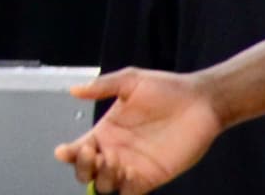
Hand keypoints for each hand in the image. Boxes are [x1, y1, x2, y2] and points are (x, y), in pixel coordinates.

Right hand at [55, 69, 224, 194]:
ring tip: (113, 160)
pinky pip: (130, 192)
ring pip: (105, 186)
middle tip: (93, 153)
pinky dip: (124, 188)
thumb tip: (74, 90)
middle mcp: (115, 152)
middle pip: (86, 173)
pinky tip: (128, 172)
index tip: (64, 151)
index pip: (78, 149)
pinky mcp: (152, 177)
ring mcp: (132, 167)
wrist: (200, 102)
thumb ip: (102, 86)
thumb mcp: (130, 80)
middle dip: (83, 167)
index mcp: (105, 132)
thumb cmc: (167, 89)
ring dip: (103, 178)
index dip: (68, 154)